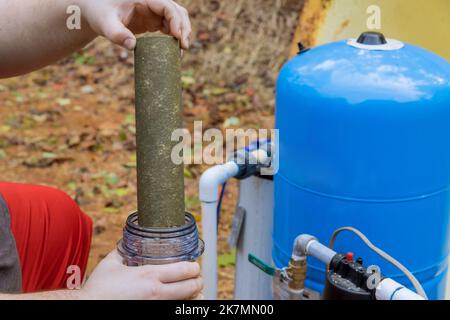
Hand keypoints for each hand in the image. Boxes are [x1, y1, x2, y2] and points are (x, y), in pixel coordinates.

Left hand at [80, 0, 190, 49]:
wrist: (96, 12)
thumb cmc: (100, 14)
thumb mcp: (105, 24)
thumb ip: (117, 35)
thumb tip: (133, 46)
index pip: (167, 6)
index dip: (175, 21)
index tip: (177, 37)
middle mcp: (152, 3)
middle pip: (177, 11)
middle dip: (184, 28)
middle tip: (184, 47)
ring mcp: (154, 12)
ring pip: (177, 19)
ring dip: (183, 33)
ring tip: (182, 50)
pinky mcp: (153, 21)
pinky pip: (170, 27)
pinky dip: (176, 37)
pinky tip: (175, 49)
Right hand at [80, 249, 202, 299]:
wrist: (87, 307)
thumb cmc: (99, 288)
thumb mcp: (111, 264)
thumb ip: (122, 250)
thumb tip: (126, 241)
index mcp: (149, 276)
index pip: (184, 270)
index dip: (194, 268)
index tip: (195, 266)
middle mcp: (157, 293)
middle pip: (191, 287)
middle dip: (197, 281)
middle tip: (196, 278)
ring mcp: (156, 307)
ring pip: (187, 303)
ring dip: (194, 295)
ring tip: (193, 291)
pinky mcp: (154, 314)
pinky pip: (176, 310)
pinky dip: (183, 305)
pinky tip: (182, 301)